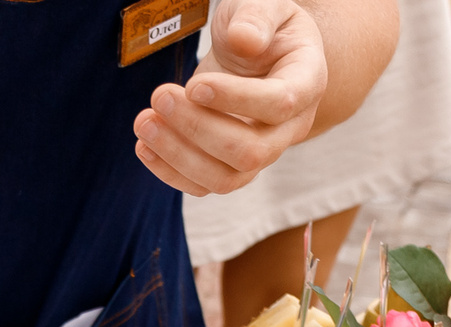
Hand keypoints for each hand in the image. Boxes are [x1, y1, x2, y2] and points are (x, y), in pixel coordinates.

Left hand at [133, 0, 327, 195]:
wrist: (256, 49)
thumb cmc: (261, 25)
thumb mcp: (263, 4)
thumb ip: (256, 17)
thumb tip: (245, 39)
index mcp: (306, 82)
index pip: (279, 104)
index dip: (235, 100)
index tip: (194, 85)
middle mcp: (290, 127)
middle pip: (251, 152)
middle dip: (198, 129)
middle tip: (160, 96)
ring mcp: (262, 151)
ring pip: (226, 178)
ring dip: (179, 156)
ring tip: (144, 121)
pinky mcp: (232, 165)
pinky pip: (205, 185)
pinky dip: (171, 172)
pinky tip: (144, 146)